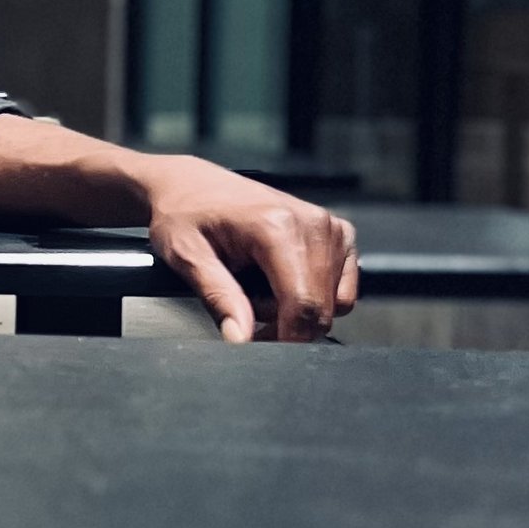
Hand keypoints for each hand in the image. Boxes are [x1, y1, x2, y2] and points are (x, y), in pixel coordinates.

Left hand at [138, 158, 359, 343]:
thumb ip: (218, 298)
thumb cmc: (186, 213)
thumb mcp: (187, 256)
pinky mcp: (339, 233)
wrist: (193, 185)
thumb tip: (240, 337)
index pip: (303, 303)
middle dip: (287, 326)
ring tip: (261, 290)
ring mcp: (330, 227)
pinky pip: (342, 287)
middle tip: (247, 310)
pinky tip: (282, 283)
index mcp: (277, 227)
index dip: (283, 338)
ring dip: (300, 310)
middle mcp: (312, 223)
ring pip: (334, 301)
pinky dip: (316, 296)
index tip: (256, 342)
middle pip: (322, 308)